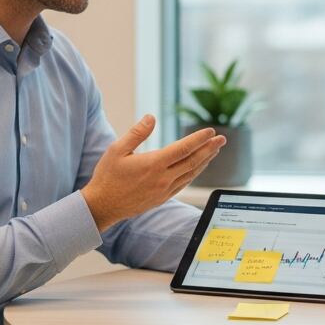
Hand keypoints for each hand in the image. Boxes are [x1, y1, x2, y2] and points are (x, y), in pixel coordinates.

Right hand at [80, 116, 225, 231]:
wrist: (102, 206)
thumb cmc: (107, 176)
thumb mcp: (116, 150)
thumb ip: (136, 133)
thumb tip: (151, 117)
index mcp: (153, 164)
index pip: (183, 149)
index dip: (199, 139)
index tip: (211, 131)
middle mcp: (162, 179)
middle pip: (193, 161)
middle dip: (210, 149)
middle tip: (222, 139)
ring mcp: (164, 190)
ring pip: (191, 174)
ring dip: (205, 161)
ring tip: (214, 150)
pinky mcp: (162, 199)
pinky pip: (184, 184)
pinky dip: (194, 174)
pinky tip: (198, 167)